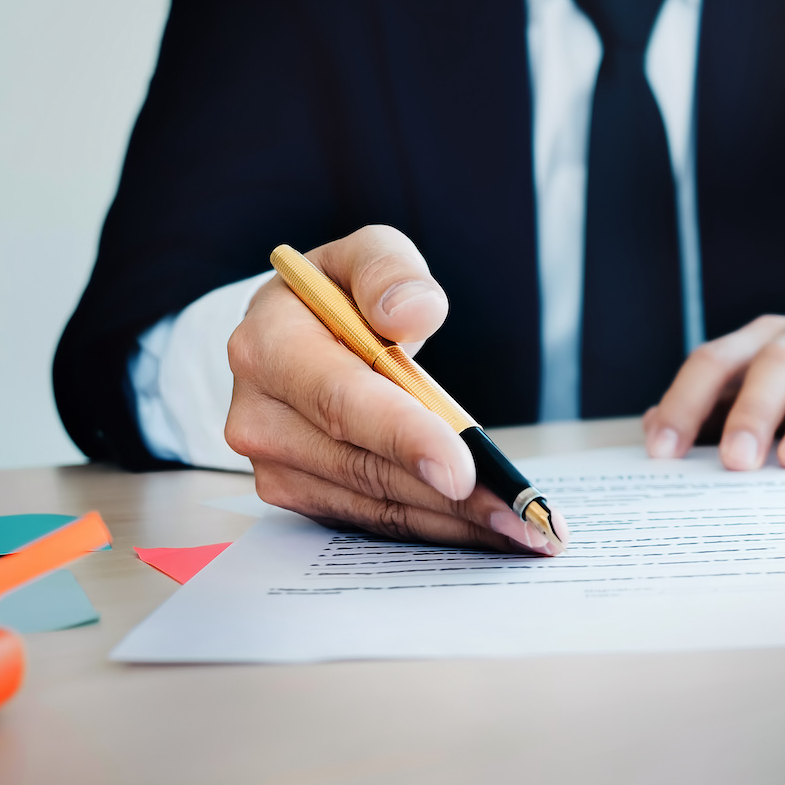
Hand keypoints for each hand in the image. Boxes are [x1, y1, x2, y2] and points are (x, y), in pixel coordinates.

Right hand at [224, 225, 561, 553]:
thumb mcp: (368, 256)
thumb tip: (409, 313)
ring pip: (375, 503)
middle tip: (525, 516)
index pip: (344, 401)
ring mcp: (273, 462)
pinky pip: (372, 519)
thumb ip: (389, 271)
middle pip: (367, 467)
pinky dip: (432, 525)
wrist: (294, 333)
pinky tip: (483, 527)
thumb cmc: (343, 293)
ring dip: (453, 521)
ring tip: (522, 529)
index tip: (463, 470)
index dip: (405, 437)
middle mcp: (260, 414)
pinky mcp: (296, 493)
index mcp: (269, 346)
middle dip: (453, 496)